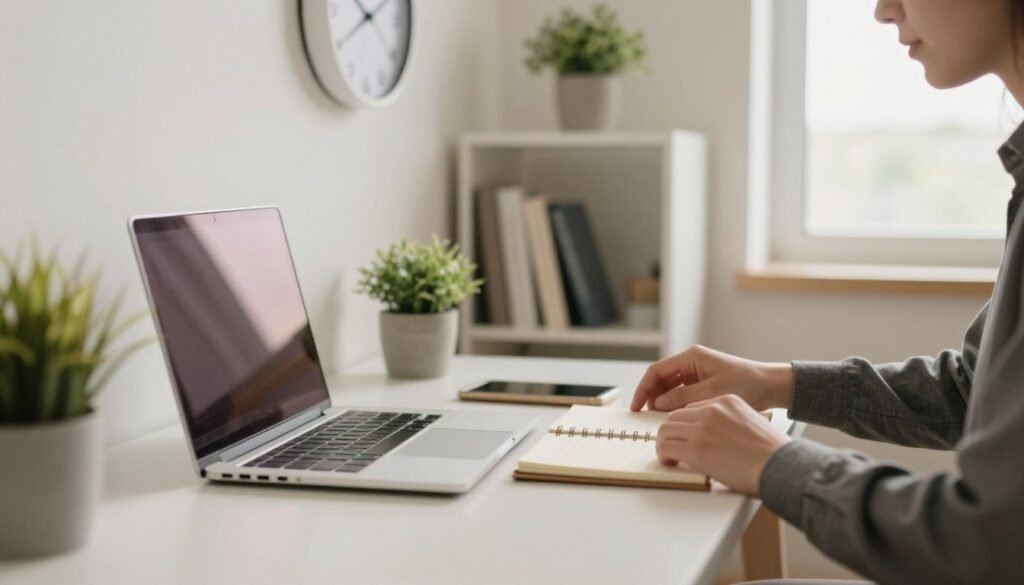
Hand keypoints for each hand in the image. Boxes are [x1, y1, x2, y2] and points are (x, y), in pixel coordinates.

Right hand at [630, 345, 793, 412]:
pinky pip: (682, 394)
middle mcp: (692, 362)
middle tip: (645, 416)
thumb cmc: (747, 384)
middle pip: (661, 379)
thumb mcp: (712, 392)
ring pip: (670, 388)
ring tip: (659, 420)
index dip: (643, 389)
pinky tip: (675, 418)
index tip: (636, 406)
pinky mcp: (703, 384)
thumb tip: (658, 403)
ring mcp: (697, 373)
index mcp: (692, 357)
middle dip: (651, 397)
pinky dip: (675, 405)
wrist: (771, 386)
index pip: (656, 371)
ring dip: (663, 402)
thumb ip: (682, 397)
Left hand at [655, 395, 790, 495]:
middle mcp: (713, 409)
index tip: (686, 437)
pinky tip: (670, 462)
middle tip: (671, 446)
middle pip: (676, 415)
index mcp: (728, 401)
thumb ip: (731, 425)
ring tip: (669, 456)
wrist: (781, 466)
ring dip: (664, 443)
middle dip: (671, 432)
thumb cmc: (773, 454)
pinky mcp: (696, 447)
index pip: (694, 408)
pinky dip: (663, 454)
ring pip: (666, 428)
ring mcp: (702, 427)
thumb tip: (718, 440)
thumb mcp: (751, 426)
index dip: (687, 424)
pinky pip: (666, 446)